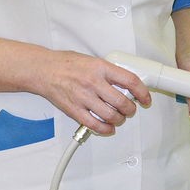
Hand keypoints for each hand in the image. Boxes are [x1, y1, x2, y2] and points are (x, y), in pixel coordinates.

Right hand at [33, 50, 150, 134]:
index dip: (142, 92)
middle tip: (131, 109)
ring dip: (119, 120)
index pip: (130, 80)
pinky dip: (105, 129)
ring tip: (119, 118)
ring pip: (110, 115)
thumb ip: (108, 72)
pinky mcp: (75, 110)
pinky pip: (94, 125)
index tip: (145, 98)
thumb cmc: (66, 64)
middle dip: (131, 109)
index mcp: (100, 67)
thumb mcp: (92, 60)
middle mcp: (93, 82)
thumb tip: (126, 83)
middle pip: (122, 102)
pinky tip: (108, 128)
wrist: (43, 70)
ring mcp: (84, 97)